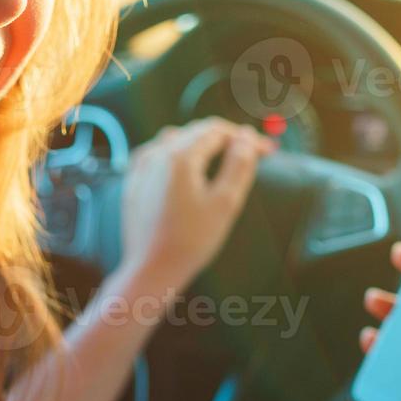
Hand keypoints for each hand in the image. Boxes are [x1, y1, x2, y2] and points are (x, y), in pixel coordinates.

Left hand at [116, 117, 275, 294]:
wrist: (151, 269)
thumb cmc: (191, 241)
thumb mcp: (225, 203)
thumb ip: (239, 165)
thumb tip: (248, 137)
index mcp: (180, 156)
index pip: (218, 131)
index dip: (245, 137)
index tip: (267, 150)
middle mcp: (156, 154)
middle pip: (196, 132)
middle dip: (226, 138)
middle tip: (252, 153)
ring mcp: (141, 167)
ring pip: (176, 139)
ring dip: (201, 142)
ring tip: (223, 155)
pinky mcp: (133, 181)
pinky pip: (157, 153)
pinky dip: (177, 152)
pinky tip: (186, 164)